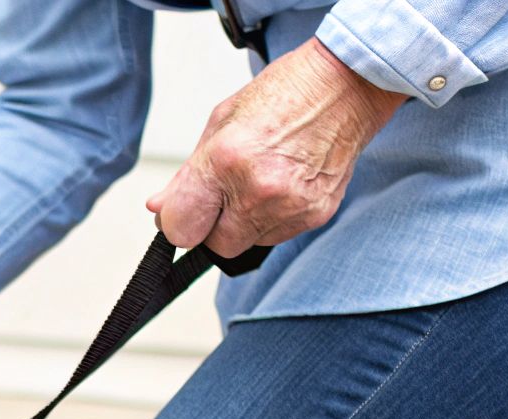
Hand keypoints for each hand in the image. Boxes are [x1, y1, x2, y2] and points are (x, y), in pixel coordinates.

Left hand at [147, 37, 404, 256]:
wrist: (348, 84)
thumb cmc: (284, 95)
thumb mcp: (221, 123)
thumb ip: (188, 175)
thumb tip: (159, 209)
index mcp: (225, 159)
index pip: (181, 227)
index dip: (176, 222)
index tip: (181, 211)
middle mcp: (258, 189)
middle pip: (216, 245)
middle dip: (213, 226)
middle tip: (224, 194)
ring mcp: (291, 205)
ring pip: (248, 243)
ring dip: (244, 223)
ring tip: (261, 180)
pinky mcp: (317, 214)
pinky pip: (279, 236)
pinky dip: (273, 218)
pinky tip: (284, 183)